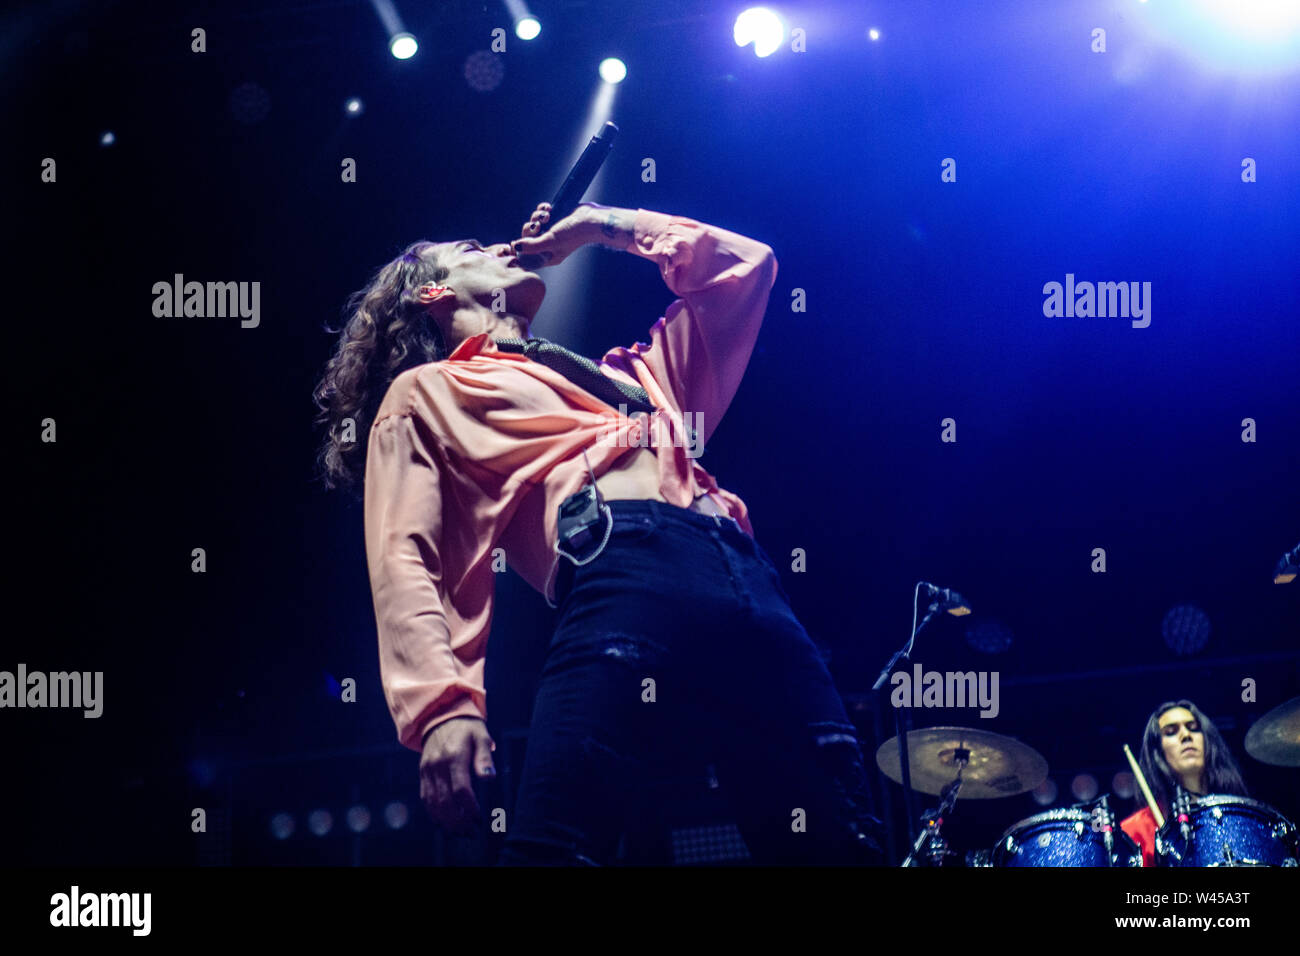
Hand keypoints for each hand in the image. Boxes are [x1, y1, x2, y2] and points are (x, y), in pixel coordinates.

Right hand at [418, 716, 495, 834]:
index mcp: (454, 756)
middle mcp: (437, 765)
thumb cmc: (467, 728)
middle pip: (445, 801)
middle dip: (459, 821)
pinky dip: (434, 813)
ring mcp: (427, 770)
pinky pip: (426, 797)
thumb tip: (488, 778)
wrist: (441, 716)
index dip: (470, 808)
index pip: (461, 789)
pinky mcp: (423, 773)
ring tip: (460, 832)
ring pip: (433, 803)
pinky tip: (445, 823)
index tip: (479, 818)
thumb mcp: (481, 736)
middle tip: (471, 832)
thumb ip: (484, 758)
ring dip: (446, 821)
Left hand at [511, 201, 600, 267]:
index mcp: (548, 256)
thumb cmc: (573, 234)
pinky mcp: (553, 219)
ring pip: (533, 224)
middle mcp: (549, 245)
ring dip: (536, 217)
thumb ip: (532, 246)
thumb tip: (516, 246)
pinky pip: (540, 214)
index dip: (520, 250)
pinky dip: (542, 210)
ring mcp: (551, 232)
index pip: (527, 257)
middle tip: (537, 226)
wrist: (589, 218)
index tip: (514, 242)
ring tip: (546, 216)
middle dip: (529, 229)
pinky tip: (549, 209)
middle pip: (527, 238)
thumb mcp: (550, 241)